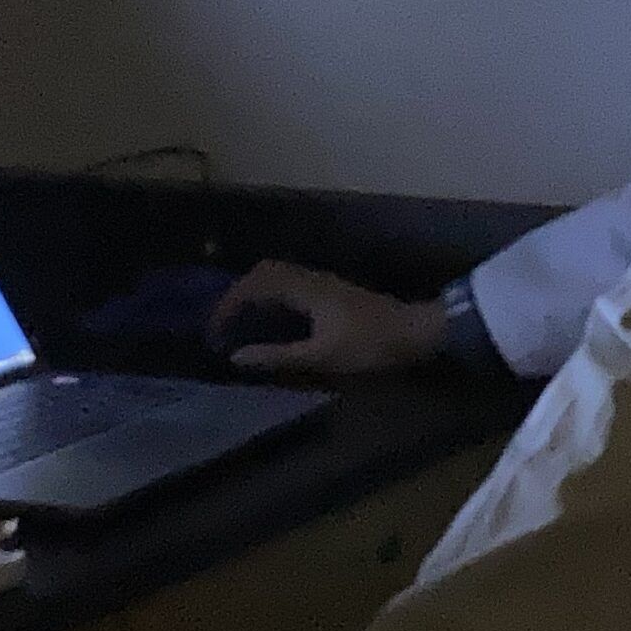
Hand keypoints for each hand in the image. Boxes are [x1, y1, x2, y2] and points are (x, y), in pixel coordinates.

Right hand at [209, 258, 446, 374]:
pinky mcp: (333, 291)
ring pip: (279, 276)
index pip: (254, 285)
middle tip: (225, 321)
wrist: (415, 332)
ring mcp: (323, 282)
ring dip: (256, 294)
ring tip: (242, 322)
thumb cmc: (371, 344)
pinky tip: (274, 320)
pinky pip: (292, 284)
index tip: (215, 328)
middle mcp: (311, 278)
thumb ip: (279, 356)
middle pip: (263, 272)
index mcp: (304, 289)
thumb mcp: (322, 355)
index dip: (229, 304)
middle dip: (238, 294)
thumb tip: (238, 357)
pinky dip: (273, 297)